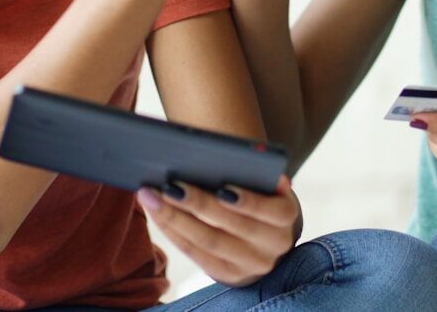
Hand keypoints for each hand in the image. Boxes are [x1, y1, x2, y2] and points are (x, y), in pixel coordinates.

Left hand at [137, 177, 300, 286]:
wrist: (268, 236)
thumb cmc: (263, 197)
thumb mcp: (269, 185)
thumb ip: (262, 174)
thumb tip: (256, 162)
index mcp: (286, 218)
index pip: (269, 210)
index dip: (247, 201)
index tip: (222, 188)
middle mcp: (271, 246)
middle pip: (229, 226)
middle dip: (196, 204)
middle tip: (167, 185)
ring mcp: (249, 265)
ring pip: (207, 241)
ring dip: (174, 217)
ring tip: (150, 195)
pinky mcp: (227, 275)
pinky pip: (194, 252)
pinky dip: (172, 230)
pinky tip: (155, 211)